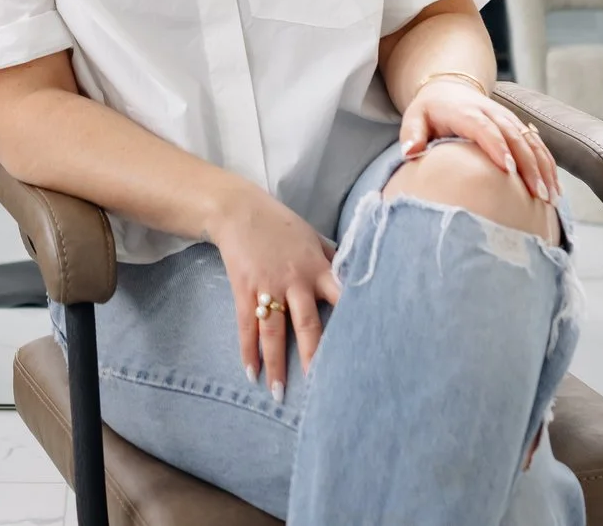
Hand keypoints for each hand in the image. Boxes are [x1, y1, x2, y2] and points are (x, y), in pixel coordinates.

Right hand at [203, 184, 343, 404]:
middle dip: (314, 357)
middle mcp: (296, 281)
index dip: (352, 322)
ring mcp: (268, 287)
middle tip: (322, 387)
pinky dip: (248, 351)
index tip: (364, 348)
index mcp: (318, 268)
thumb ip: (333, 261)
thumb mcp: (313, 238)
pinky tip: (251, 373)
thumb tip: (357, 277)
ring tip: (279, 393)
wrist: (238, 210)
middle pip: (308, 324)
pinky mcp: (244, 290)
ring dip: (276, 364)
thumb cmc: (281, 225)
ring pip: (274, 332)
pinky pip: (247, 326)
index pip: (341, 298)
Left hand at [401, 77, 561, 204]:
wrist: (449, 88)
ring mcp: (508, 119)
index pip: (484, 129)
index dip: (497, 148)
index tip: (508, 171)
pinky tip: (555, 188)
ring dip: (543, 168)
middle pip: (515, 137)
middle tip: (537, 194)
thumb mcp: (414, 117)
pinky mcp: (518, 126)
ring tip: (550, 197)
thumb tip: (410, 153)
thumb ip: (412, 135)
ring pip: (531, 142)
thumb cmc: (429, 110)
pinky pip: (538, 145)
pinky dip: (548, 165)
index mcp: (466, 112)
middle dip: (528, 166)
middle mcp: (492, 113)